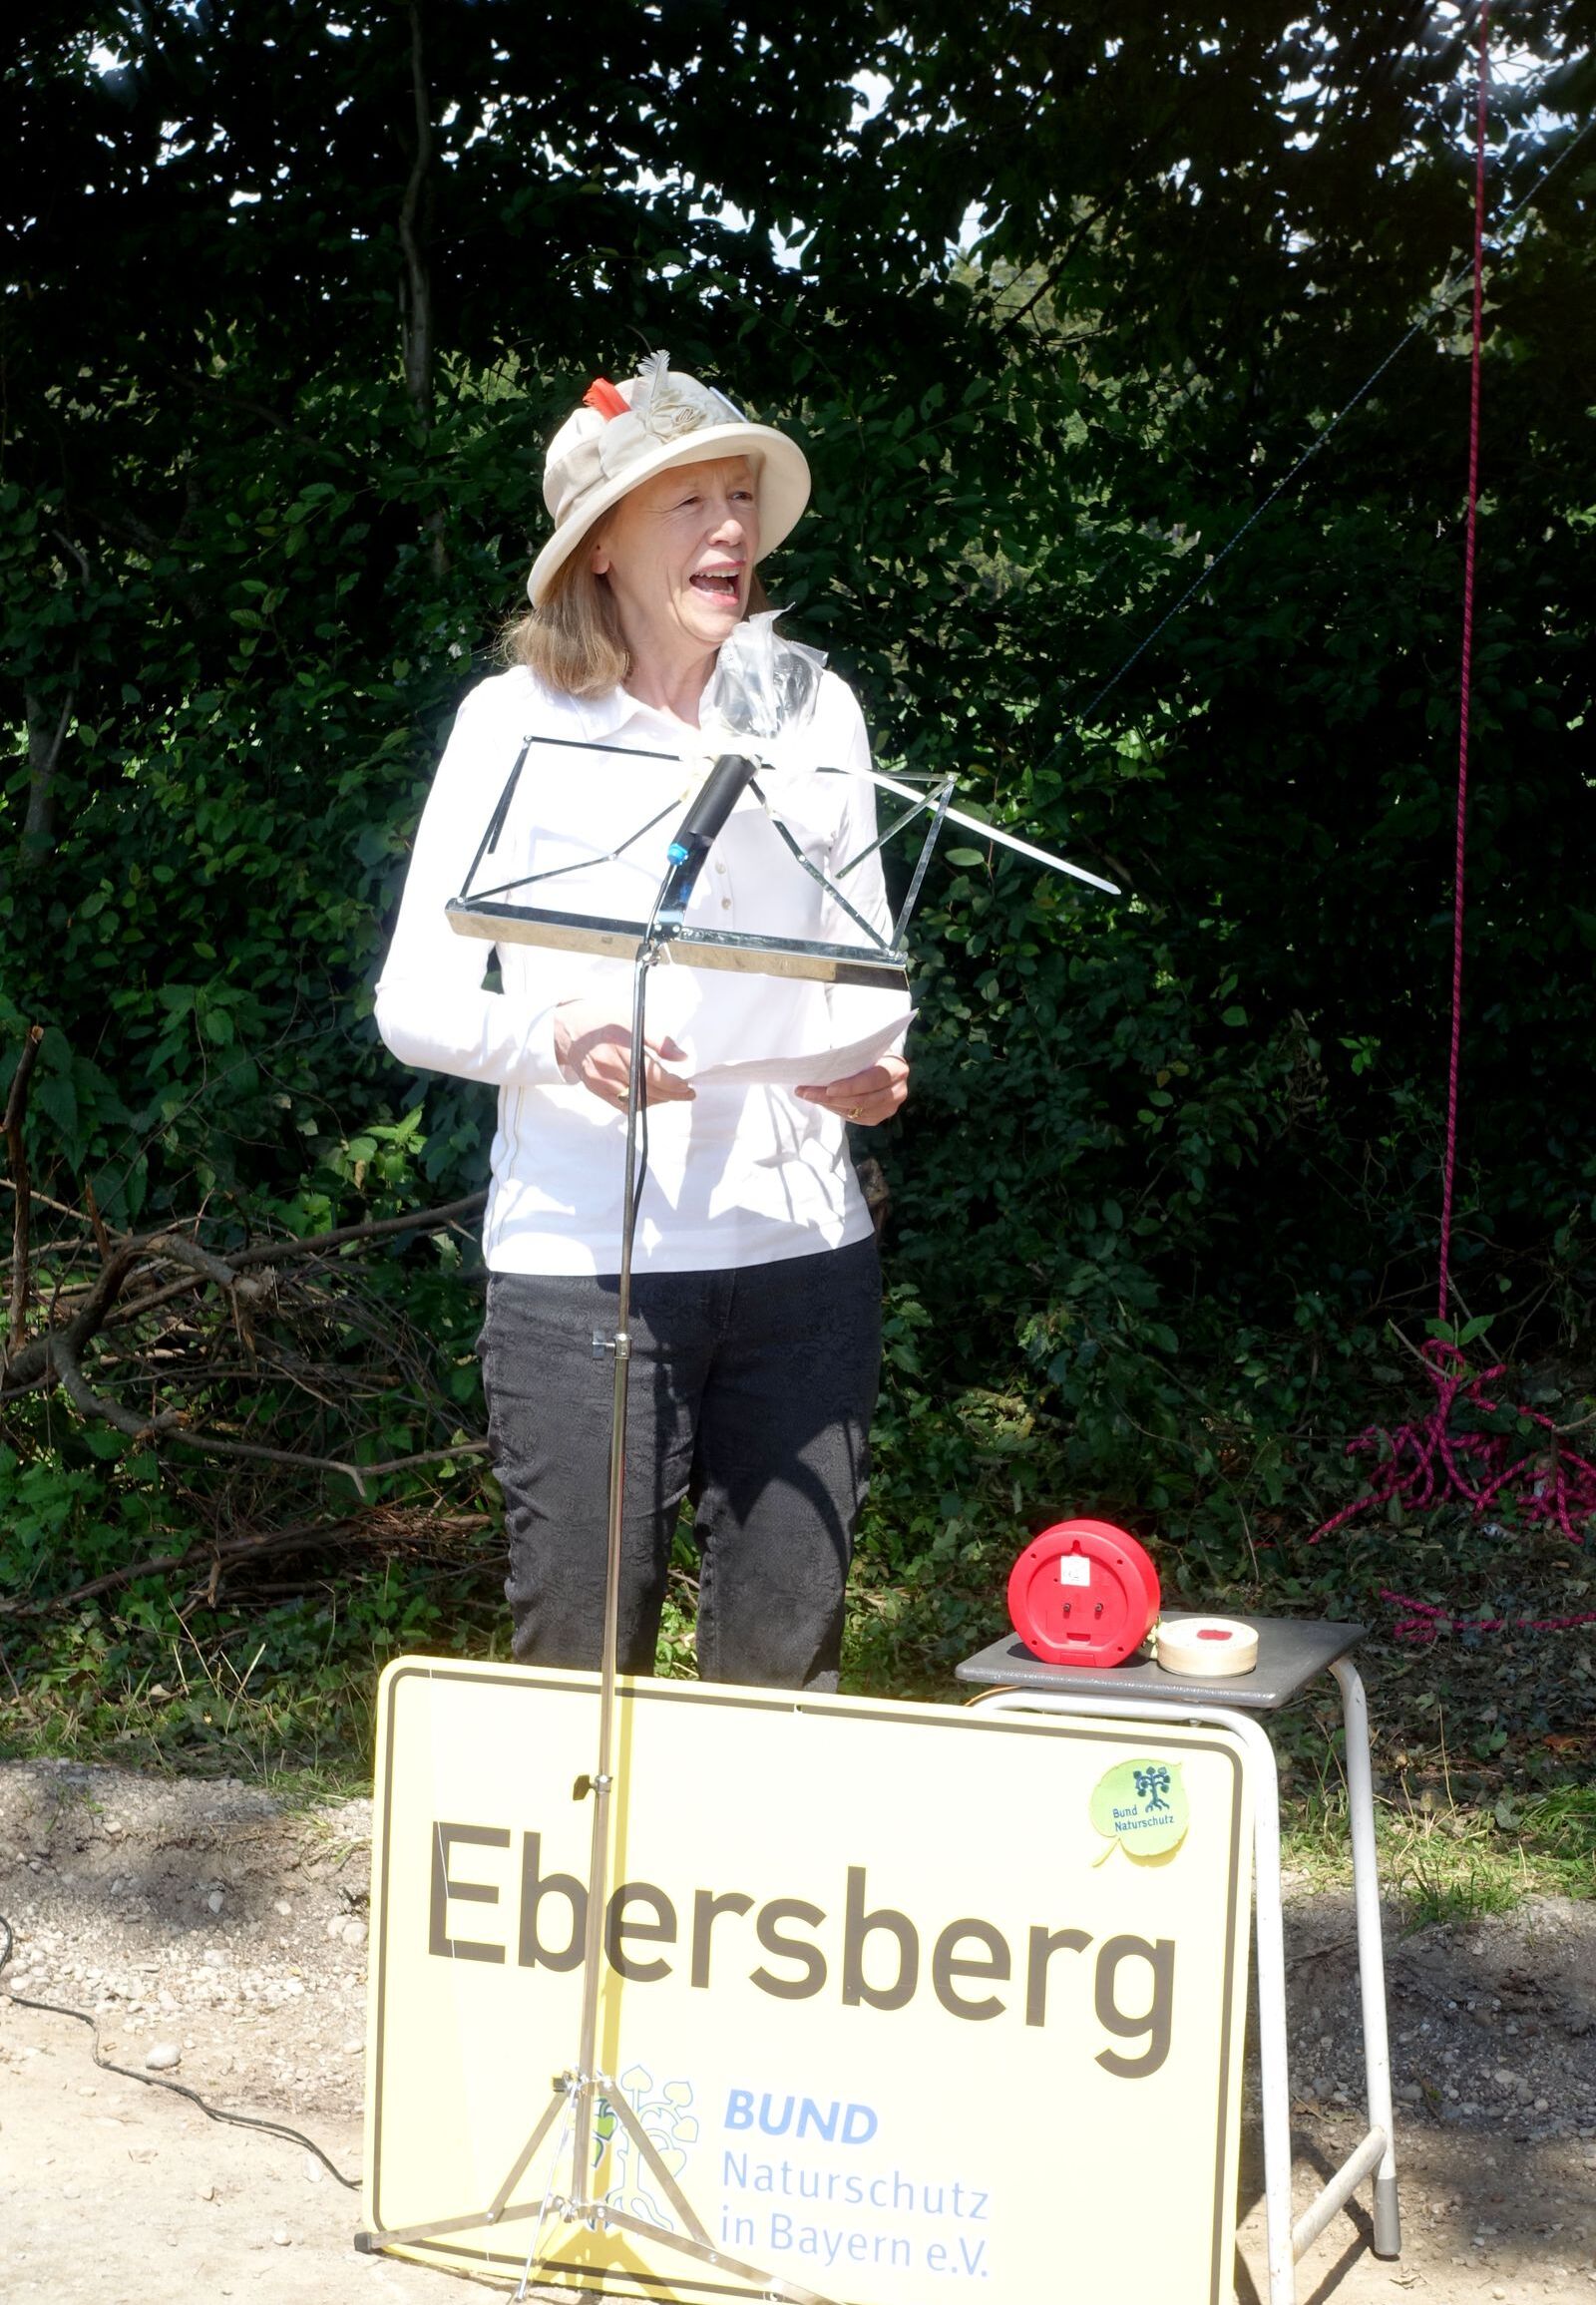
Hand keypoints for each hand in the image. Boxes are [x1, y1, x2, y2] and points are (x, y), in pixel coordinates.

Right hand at [554, 1002, 695, 1108]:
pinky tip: (652, 1098)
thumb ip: (659, 1040)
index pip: (652, 1074)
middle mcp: (608, 1066)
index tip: (686, 1085)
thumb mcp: (633, 1019)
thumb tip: (682, 1058)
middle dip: (672, 1095)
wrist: (566, 1028)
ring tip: (673, 1094)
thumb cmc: (602, 1020)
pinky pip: (621, 1104)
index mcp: (620, 1046)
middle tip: (688, 1093)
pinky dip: (639, 1104)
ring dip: (658, 1101)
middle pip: (647, 1090)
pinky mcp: (594, 1088)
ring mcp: (600, 1080)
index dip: (672, 1083)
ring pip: (635, 1100)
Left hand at [795, 1055, 908, 1127]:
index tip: (828, 1087)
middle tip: (806, 1091)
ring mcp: (889, 1107)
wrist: (881, 1064)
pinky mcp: (878, 1117)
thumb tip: (824, 1057)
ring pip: (855, 1111)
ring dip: (828, 1104)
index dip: (851, 1086)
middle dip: (831, 1098)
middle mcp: (898, 1091)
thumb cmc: (869, 1051)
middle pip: (862, 1100)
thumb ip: (852, 1052)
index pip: (873, 1080)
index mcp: (897, 1068)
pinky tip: (821, 1101)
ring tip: (807, 1095)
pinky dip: (835, 1109)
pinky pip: (853, 1118)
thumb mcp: (865, 1046)